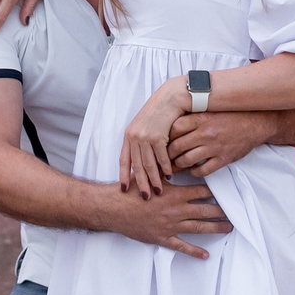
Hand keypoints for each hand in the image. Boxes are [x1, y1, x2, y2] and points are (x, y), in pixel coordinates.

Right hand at [108, 181, 232, 255]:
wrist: (113, 208)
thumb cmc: (130, 191)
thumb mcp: (149, 175)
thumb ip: (166, 170)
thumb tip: (181, 161)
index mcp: (175, 194)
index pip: (202, 192)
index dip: (217, 192)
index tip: (228, 192)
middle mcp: (177, 210)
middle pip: (206, 211)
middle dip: (222, 212)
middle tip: (236, 213)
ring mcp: (171, 226)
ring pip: (199, 228)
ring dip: (215, 229)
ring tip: (228, 229)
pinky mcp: (163, 238)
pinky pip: (182, 246)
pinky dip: (194, 252)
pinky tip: (205, 255)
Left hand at [120, 79, 193, 197]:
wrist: (170, 98)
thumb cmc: (159, 112)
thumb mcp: (144, 125)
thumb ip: (140, 140)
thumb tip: (141, 157)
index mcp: (129, 135)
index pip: (124, 160)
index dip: (123, 176)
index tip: (125, 189)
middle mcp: (134, 137)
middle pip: (137, 166)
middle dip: (141, 184)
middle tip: (145, 197)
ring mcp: (145, 137)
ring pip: (149, 164)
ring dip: (154, 179)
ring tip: (158, 190)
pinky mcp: (158, 136)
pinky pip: (162, 157)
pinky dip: (166, 168)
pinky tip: (169, 175)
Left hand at [166, 110, 275, 176]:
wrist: (257, 122)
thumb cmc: (232, 115)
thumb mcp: (211, 109)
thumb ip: (193, 114)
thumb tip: (171, 119)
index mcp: (202, 118)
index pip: (174, 128)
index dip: (165, 136)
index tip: (161, 141)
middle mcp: (206, 133)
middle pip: (177, 147)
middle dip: (167, 154)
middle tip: (163, 158)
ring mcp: (215, 147)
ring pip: (187, 160)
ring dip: (178, 165)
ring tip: (175, 166)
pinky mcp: (223, 159)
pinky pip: (203, 171)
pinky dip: (194, 172)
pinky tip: (192, 170)